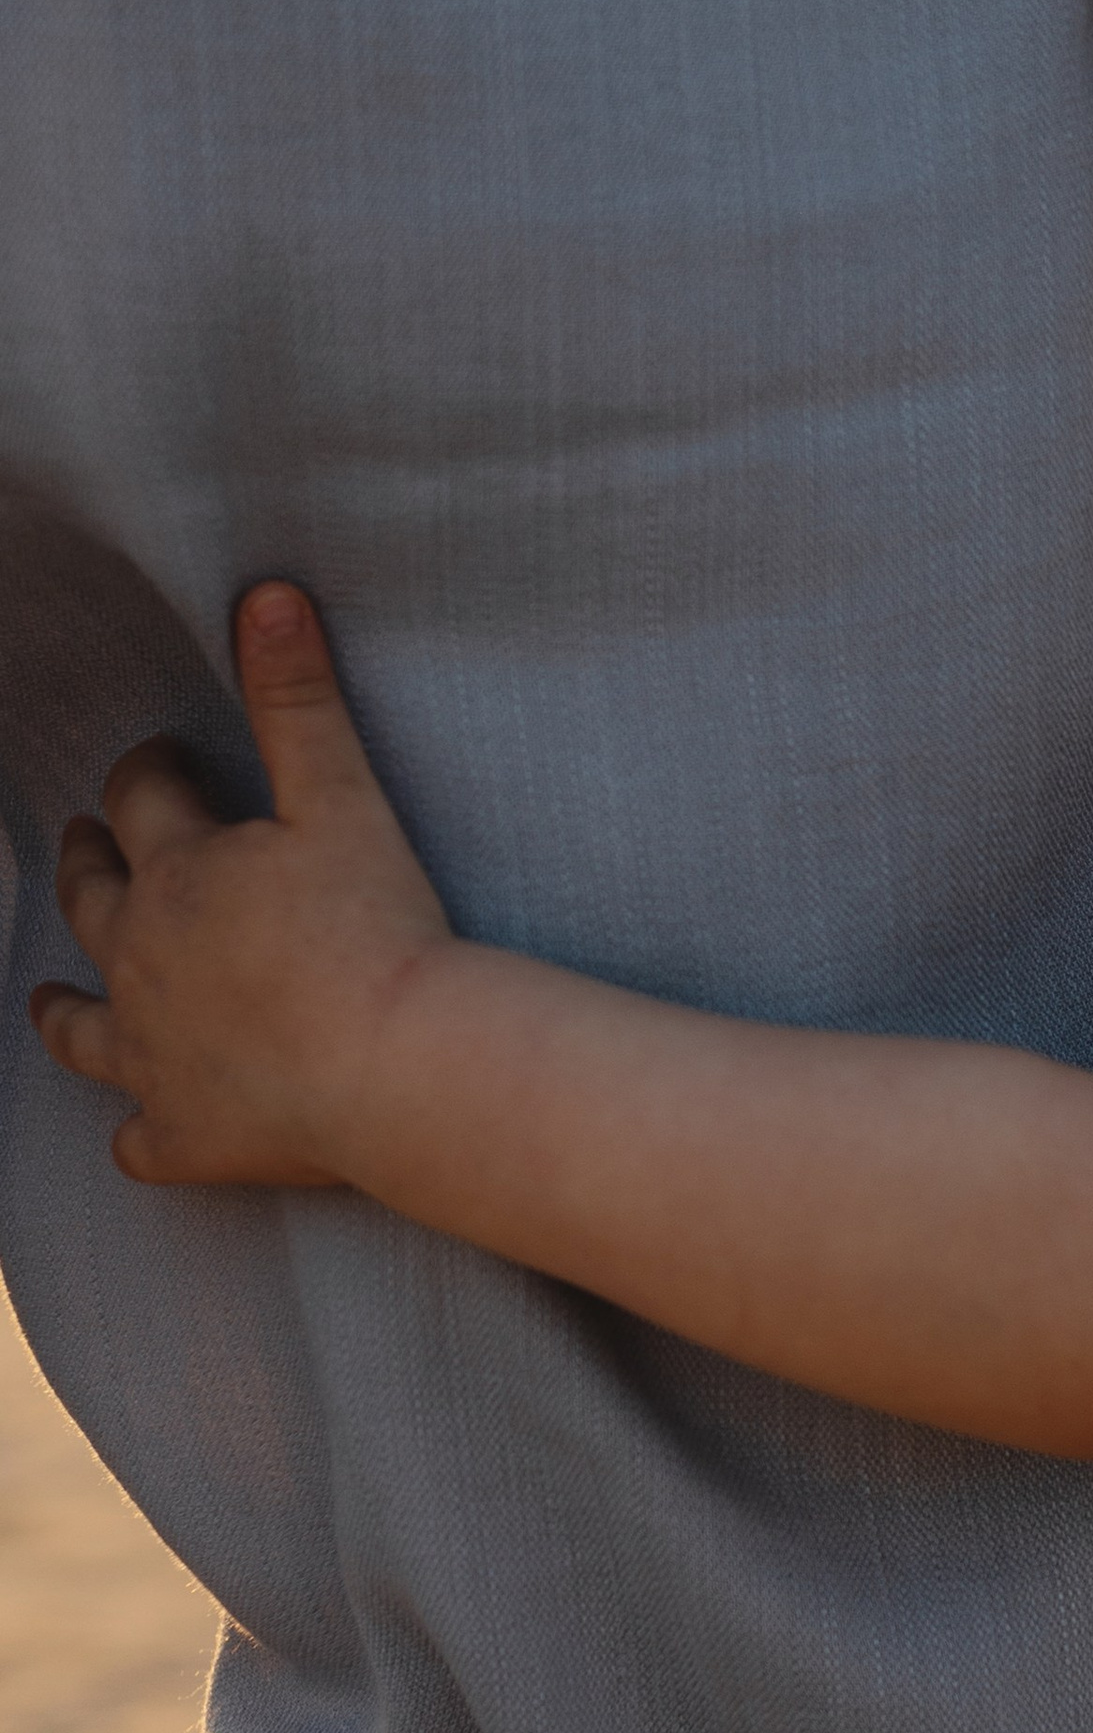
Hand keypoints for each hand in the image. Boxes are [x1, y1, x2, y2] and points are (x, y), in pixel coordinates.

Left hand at [30, 583, 453, 1187]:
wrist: (397, 1067)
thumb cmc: (377, 930)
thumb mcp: (346, 799)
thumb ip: (299, 701)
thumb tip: (265, 594)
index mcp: (179, 872)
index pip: (139, 797)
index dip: (147, 773)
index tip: (162, 763)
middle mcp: (140, 959)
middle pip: (90, 900)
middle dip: (90, 866)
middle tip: (95, 849)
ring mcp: (151, 1053)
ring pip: (79, 1029)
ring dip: (64, 1008)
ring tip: (53, 1001)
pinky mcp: (184, 1133)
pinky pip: (139, 1138)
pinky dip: (137, 1131)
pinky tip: (140, 1129)